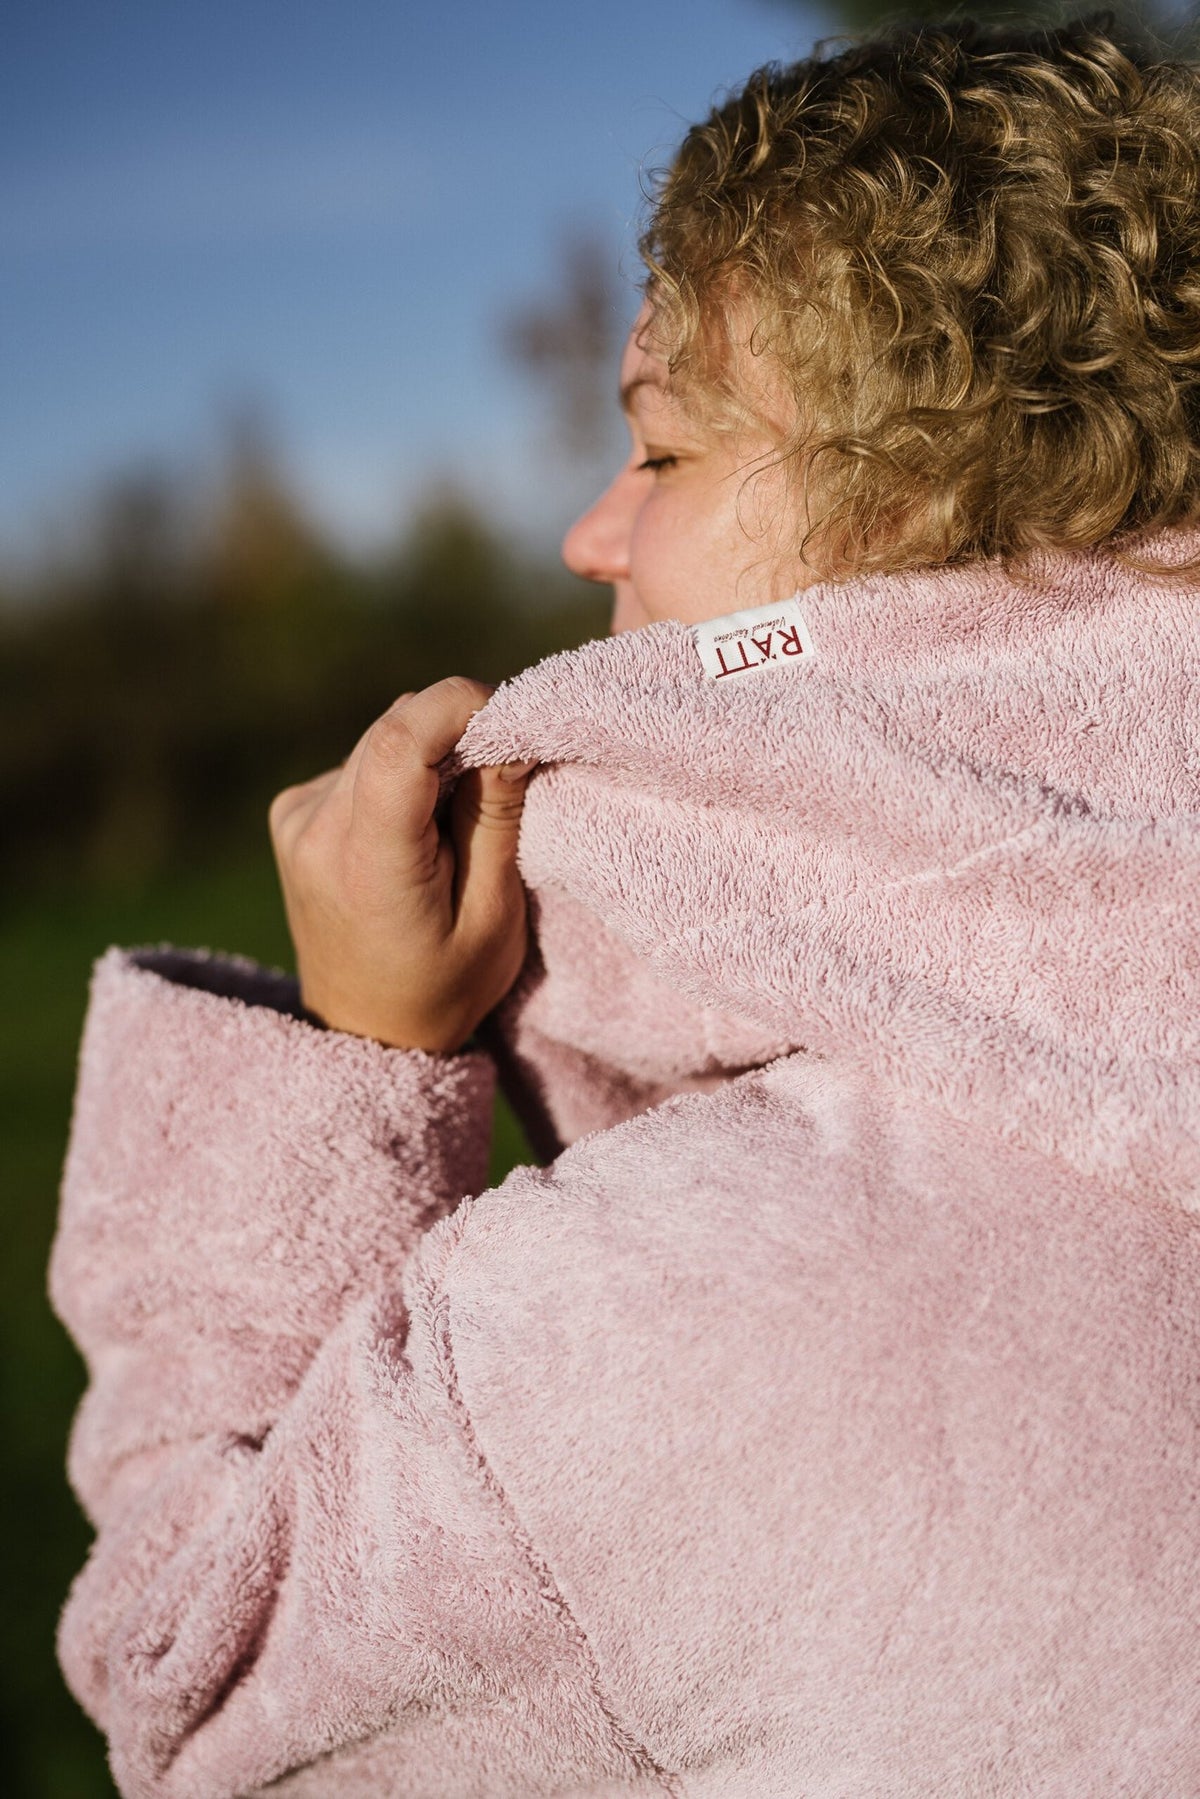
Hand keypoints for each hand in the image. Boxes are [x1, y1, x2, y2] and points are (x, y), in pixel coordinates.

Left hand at [268, 676, 533, 1053]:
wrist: (364, 1032)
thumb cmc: (443, 987)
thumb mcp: (493, 917)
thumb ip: (496, 819)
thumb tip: (511, 732)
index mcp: (367, 862)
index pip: (403, 736)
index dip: (464, 705)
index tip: (513, 724)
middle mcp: (315, 829)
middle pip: (394, 725)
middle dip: (458, 732)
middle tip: (501, 777)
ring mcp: (295, 818)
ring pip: (380, 738)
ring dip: (430, 757)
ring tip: (456, 823)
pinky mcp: (291, 813)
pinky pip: (360, 761)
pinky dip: (401, 775)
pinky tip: (417, 831)